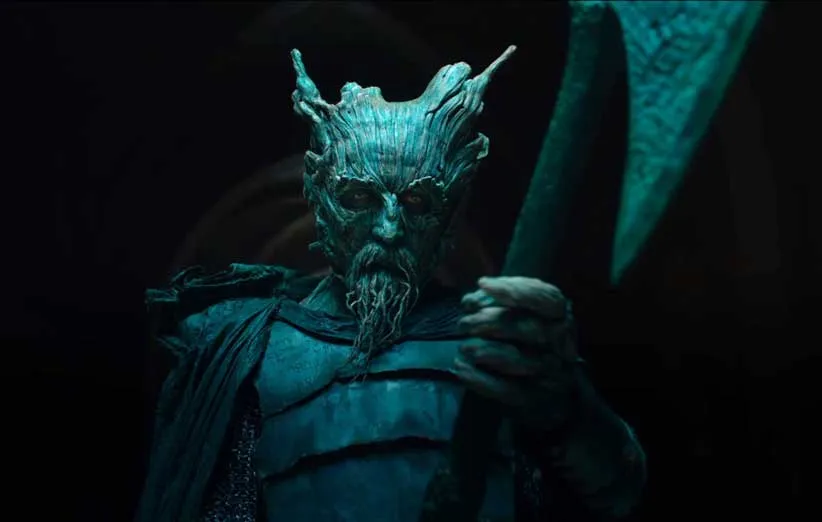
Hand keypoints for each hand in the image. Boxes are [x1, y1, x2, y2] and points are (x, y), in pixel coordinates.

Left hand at [453, 276, 578, 430]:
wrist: (549, 391)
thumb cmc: (527, 338)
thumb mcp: (520, 313)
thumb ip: (500, 302)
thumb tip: (473, 297)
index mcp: (559, 316)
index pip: (546, 298)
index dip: (516, 289)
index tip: (482, 283)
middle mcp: (561, 343)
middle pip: (531, 329)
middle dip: (492, 322)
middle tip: (464, 323)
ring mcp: (550, 373)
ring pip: (520, 360)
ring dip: (487, 351)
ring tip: (463, 347)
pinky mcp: (533, 398)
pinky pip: (507, 390)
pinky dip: (481, 380)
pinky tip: (461, 368)